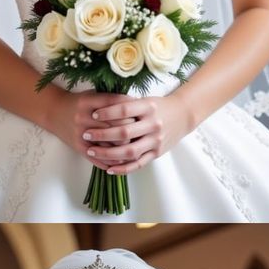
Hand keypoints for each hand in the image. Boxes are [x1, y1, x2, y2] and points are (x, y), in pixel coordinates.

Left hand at [47, 87, 189, 171]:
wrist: (182, 115)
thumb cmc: (157, 106)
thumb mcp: (144, 100)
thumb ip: (125, 103)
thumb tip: (98, 104)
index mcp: (148, 108)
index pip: (125, 110)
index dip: (108, 113)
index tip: (93, 114)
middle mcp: (153, 124)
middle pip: (125, 132)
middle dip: (102, 135)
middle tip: (85, 133)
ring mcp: (156, 141)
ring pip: (129, 151)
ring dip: (108, 154)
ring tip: (91, 152)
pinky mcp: (157, 153)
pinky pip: (138, 164)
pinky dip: (123, 169)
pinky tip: (108, 169)